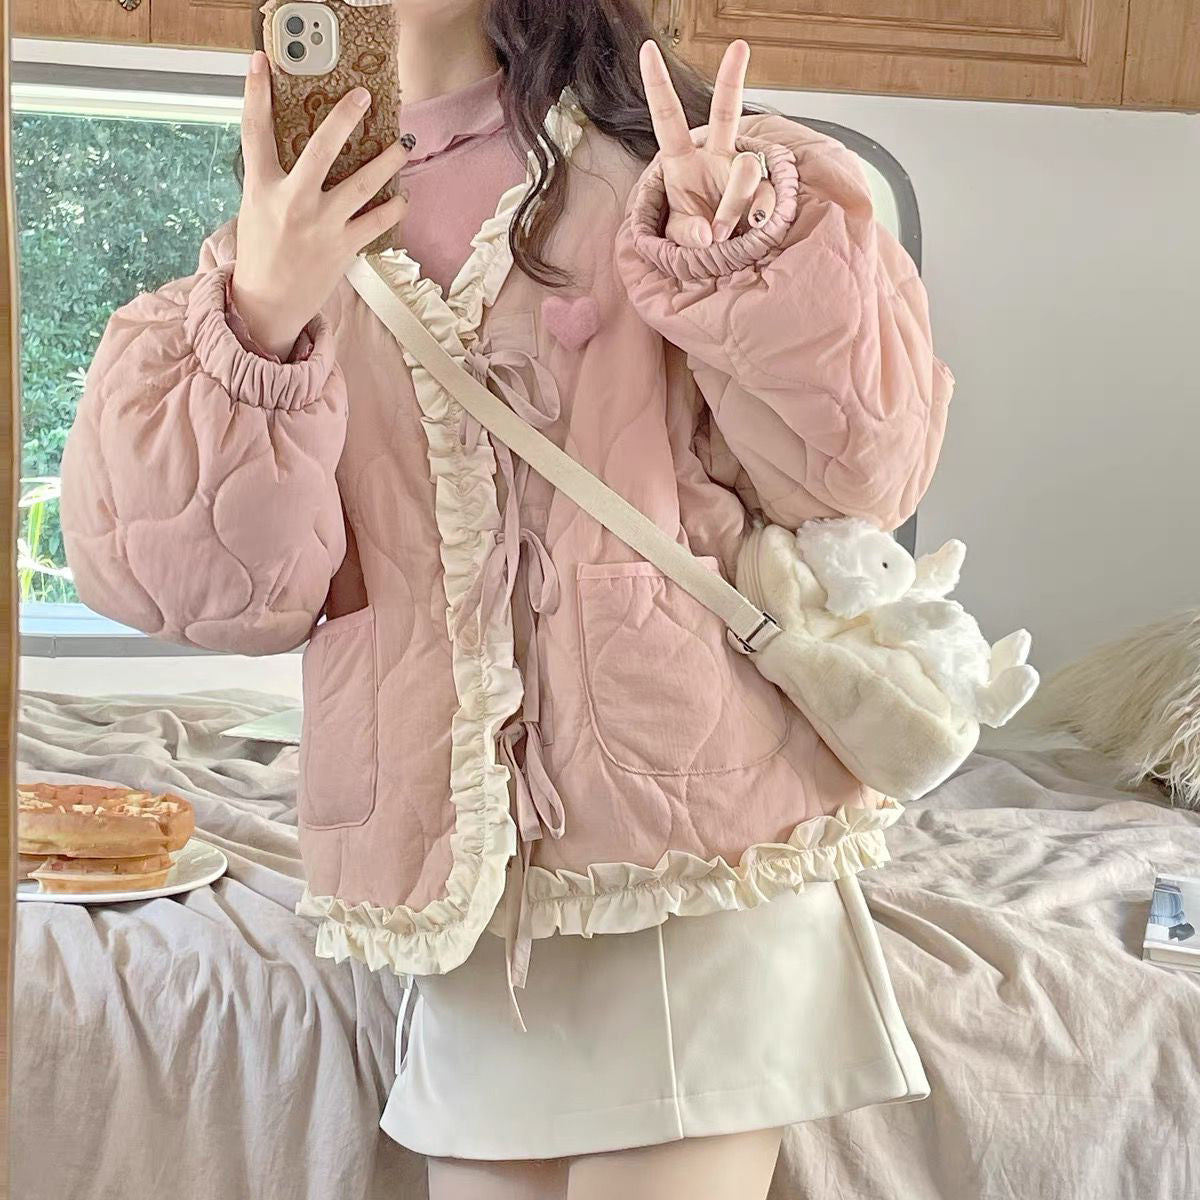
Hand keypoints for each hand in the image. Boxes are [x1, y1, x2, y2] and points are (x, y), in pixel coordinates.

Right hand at [231, 51, 410, 360]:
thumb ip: (274, 177)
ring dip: (387, 162)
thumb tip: (302, 149)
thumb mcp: (256, 207)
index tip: (260, 61)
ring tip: (402, 146)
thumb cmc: (263, 251)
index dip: (255, 92)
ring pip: (362, 184)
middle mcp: (292, 202)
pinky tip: (402, 197)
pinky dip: (393, 208)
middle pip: (320, 150)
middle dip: (344, 119)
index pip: (254, 130)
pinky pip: (377, 222)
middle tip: (363, 96)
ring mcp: (320, 225)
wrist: (269, 303)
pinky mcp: (343, 248)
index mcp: (262, 187)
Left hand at [638, 38, 775, 248]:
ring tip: (720, 234)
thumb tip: (705, 233)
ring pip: (745, 171)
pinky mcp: (766, 190)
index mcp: (682, 162)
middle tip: (739, 46)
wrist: (725, 257)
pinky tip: (748, 231)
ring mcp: (744, 171)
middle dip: (731, 78)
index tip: (648, 50)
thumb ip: (686, 233)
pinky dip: (754, 220)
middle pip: (725, 112)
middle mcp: (716, 157)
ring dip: (732, 208)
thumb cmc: (697, 236)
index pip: (668, 120)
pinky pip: (764, 199)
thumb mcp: (679, 237)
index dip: (658, 86)